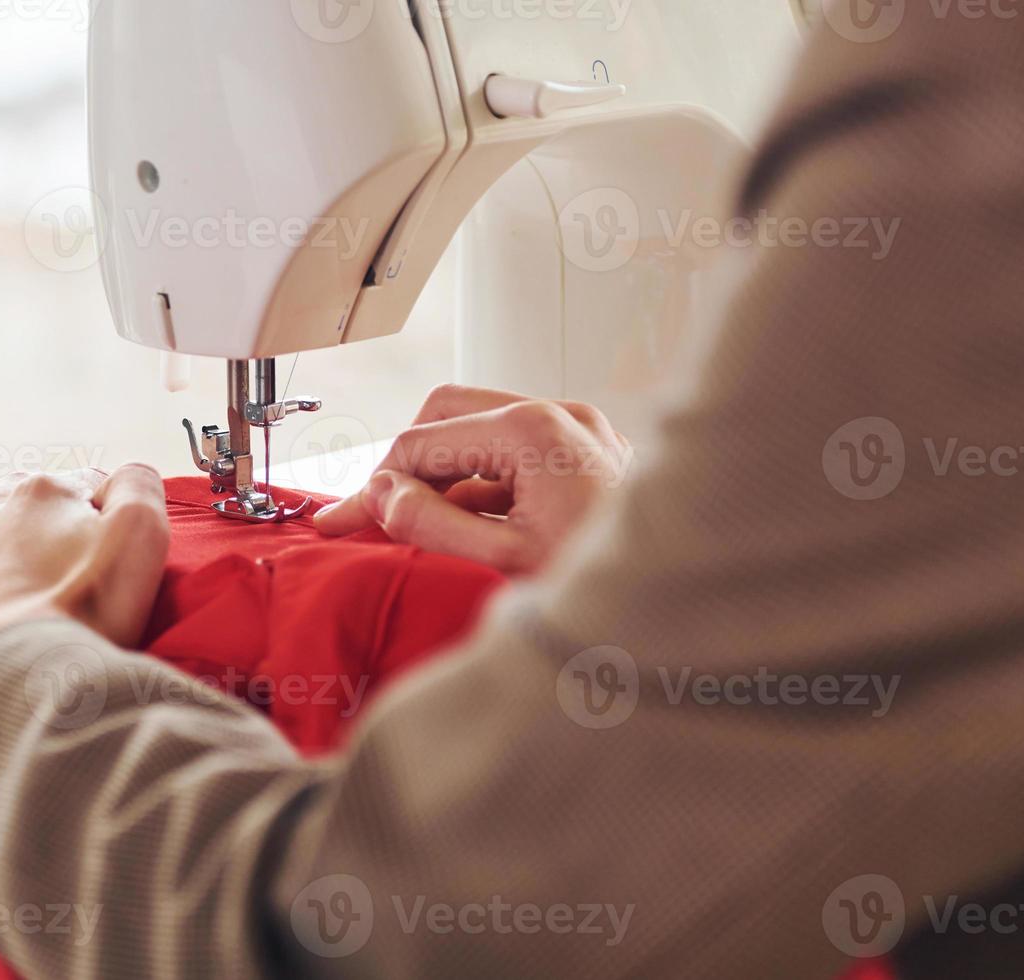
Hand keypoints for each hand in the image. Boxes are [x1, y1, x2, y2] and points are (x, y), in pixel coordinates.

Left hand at [0, 464, 169, 689]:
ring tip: (30, 604)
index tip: (116, 561)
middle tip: (78, 585)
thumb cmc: (84, 613)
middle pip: (27, 512)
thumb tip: (125, 477)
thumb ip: (139, 485)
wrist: (19, 684)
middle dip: (50, 536)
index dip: (108, 524)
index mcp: (37, 491)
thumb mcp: (140, 533)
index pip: (85, 487)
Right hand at [313, 385, 630, 574]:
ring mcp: (581, 429)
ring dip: (445, 474)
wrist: (682, 605)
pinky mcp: (593, 450)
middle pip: (447, 414)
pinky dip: (485, 484)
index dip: (374, 486)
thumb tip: (381, 496)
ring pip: (481, 430)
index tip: (342, 524)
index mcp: (533, 429)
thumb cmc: (605, 587)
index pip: (421, 442)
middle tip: (377, 517)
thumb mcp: (502, 561)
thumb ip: (430, 524)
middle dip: (407, 465)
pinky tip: (472, 529)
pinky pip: (518, 452)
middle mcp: (560, 413)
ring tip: (423, 529)